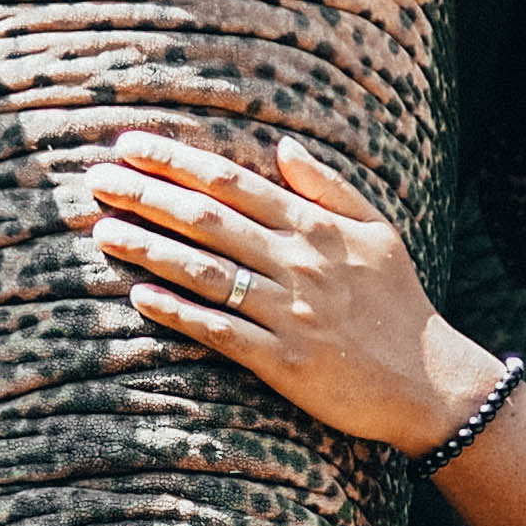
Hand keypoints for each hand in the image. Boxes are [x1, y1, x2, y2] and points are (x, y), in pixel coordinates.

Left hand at [87, 130, 505, 456]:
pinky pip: (219, 331)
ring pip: (204, 271)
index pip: (232, 182)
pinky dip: (178, 312)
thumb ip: (329, 187)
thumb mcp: (377, 232)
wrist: (428, 381)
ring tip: (102, 231)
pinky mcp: (281, 360)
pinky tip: (140, 296)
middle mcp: (296, 263)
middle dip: (146, 194)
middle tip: (96, 179)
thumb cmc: (400, 303)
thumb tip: (285, 147)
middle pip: (207, 220)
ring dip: (149, 248)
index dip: (176, 161)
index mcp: (315, 227)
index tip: (130, 144)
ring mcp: (287, 312)